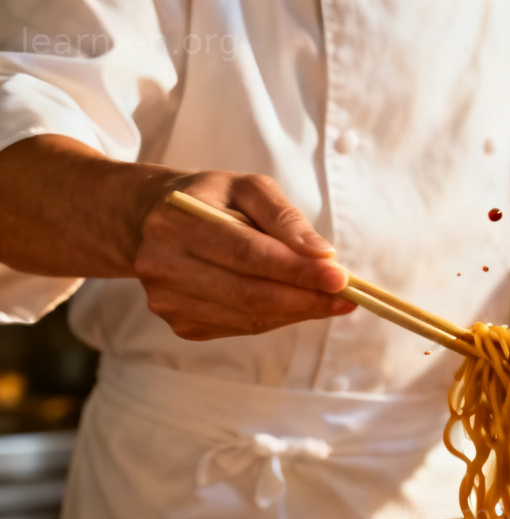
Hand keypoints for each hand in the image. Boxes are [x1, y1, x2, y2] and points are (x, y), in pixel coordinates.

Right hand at [134, 171, 353, 339]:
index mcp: (176, 220)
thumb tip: (322, 255)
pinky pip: (241, 328)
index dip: (298, 271)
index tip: (342, 278)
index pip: (249, 254)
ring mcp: (168, 300)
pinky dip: (275, 319)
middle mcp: (163, 264)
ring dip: (296, 312)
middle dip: (306, 299)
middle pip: (250, 294)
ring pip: (248, 318)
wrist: (153, 221)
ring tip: (327, 300)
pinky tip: (291, 303)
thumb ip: (285, 217)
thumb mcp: (248, 189)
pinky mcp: (180, 324)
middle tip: (346, 298)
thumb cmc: (212, 201)